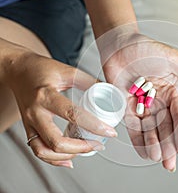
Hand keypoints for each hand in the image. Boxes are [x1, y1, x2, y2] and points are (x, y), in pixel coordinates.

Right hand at [6, 52, 116, 167]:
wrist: (17, 70)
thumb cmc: (41, 69)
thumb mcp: (67, 70)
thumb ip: (88, 81)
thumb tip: (109, 91)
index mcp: (46, 96)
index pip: (72, 114)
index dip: (94, 125)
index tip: (109, 132)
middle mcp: (35, 113)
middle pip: (56, 141)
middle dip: (81, 148)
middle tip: (98, 144)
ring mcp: (30, 123)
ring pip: (44, 151)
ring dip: (67, 156)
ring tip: (85, 150)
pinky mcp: (29, 128)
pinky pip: (38, 150)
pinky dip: (53, 159)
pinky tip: (68, 159)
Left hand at [101, 34, 177, 171]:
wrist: (119, 44)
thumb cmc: (147, 49)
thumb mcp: (173, 59)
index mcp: (173, 92)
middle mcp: (159, 101)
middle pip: (166, 127)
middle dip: (169, 146)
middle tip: (170, 165)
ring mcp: (142, 105)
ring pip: (151, 130)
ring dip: (155, 146)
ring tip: (158, 160)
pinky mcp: (126, 106)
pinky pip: (133, 126)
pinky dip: (138, 140)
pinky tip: (144, 153)